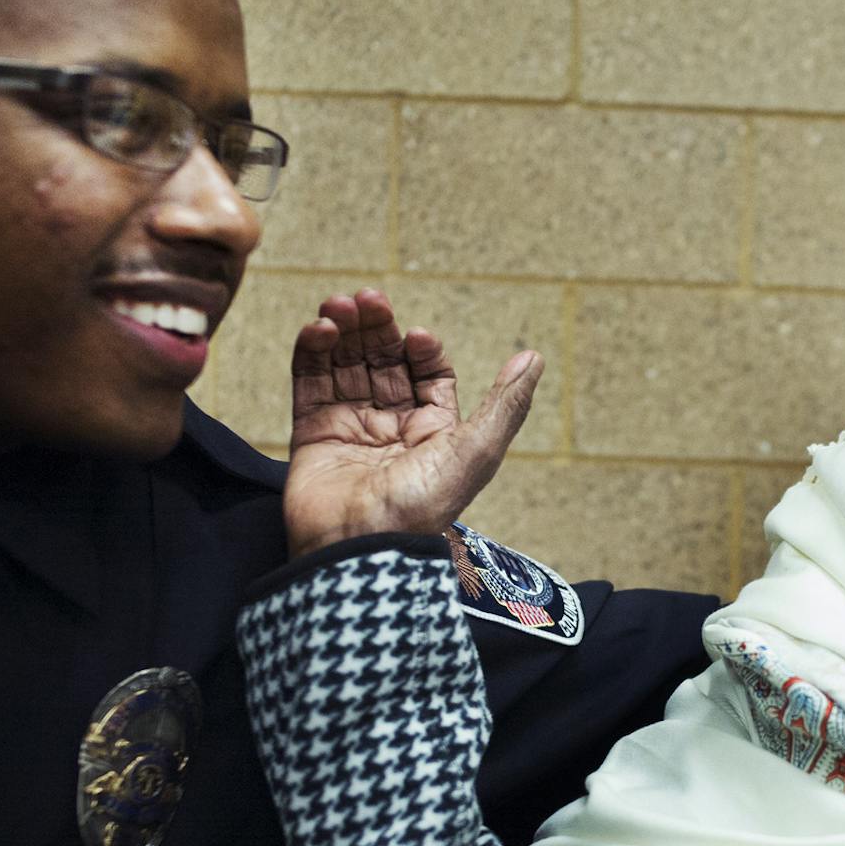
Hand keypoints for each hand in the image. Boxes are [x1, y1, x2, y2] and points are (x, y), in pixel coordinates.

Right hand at [283, 288, 541, 556]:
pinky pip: (310, 384)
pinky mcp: (312, 435)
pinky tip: (319, 328)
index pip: (430, 376)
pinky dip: (312, 353)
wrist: (360, 546)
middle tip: (368, 299)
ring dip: (344, 332)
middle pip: (385, 363)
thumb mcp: (476, 450)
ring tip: (339, 303)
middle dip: (377, 329)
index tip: (416, 335)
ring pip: (346, 367)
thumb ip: (505, 403)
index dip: (424, 350)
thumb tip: (534, 358)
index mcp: (435, 433)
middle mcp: (393, 429)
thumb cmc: (422, 506)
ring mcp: (350, 430)